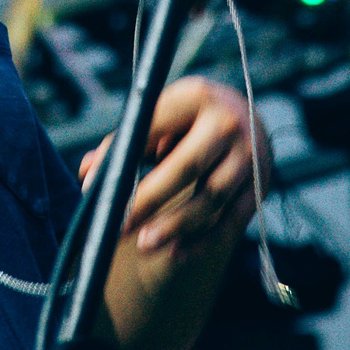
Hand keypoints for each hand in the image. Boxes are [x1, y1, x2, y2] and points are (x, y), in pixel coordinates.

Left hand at [78, 77, 260, 258]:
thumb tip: (88, 172)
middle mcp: (229, 123)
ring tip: (144, 244)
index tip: (98, 189)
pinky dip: (203, 241)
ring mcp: (251, 157)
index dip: (124, 159)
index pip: (153, 128)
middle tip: (120, 225)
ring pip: (212, 198)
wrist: (246, 117)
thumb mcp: (161, 113)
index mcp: (197, 96)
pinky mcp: (261, 186)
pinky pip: (232, 221)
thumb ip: (126, 141)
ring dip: (177, 225)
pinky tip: (175, 254)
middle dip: (150, 199)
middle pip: (188, 166)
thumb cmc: (189, 117)